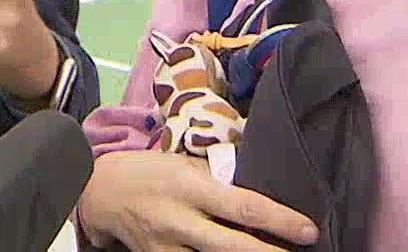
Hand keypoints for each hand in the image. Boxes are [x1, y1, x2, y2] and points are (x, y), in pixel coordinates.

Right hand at [76, 151, 318, 250]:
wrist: (99, 192)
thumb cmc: (147, 171)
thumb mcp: (182, 164)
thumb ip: (215, 180)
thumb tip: (253, 191)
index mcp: (189, 187)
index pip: (243, 206)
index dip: (279, 220)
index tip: (308, 230)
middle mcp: (179, 220)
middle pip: (233, 246)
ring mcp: (167, 247)